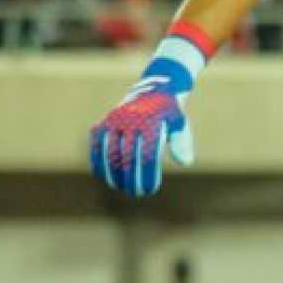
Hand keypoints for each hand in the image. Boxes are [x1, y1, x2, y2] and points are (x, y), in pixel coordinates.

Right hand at [89, 38, 204, 195]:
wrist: (153, 89)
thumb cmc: (169, 113)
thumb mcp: (180, 124)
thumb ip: (182, 142)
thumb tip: (185, 162)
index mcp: (151, 121)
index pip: (147, 155)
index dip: (147, 174)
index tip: (150, 189)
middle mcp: (131, 120)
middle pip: (127, 156)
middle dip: (130, 177)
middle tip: (136, 193)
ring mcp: (114, 120)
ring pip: (110, 152)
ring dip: (113, 173)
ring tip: (120, 188)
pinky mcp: (103, 121)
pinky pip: (97, 144)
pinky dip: (98, 161)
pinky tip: (103, 177)